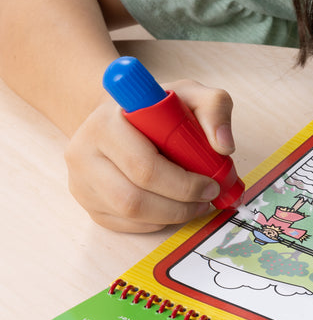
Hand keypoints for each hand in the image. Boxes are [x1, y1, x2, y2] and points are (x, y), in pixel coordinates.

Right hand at [64, 79, 235, 231]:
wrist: (120, 116)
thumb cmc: (155, 107)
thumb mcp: (189, 94)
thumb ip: (214, 108)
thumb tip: (224, 146)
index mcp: (105, 123)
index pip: (144, 166)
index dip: (183, 183)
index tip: (211, 182)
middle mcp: (83, 153)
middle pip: (134, 198)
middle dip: (181, 204)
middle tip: (209, 197)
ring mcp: (81, 182)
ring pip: (130, 215)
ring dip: (172, 215)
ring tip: (197, 204)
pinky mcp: (88, 204)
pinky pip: (126, 225)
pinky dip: (157, 221)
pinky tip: (174, 207)